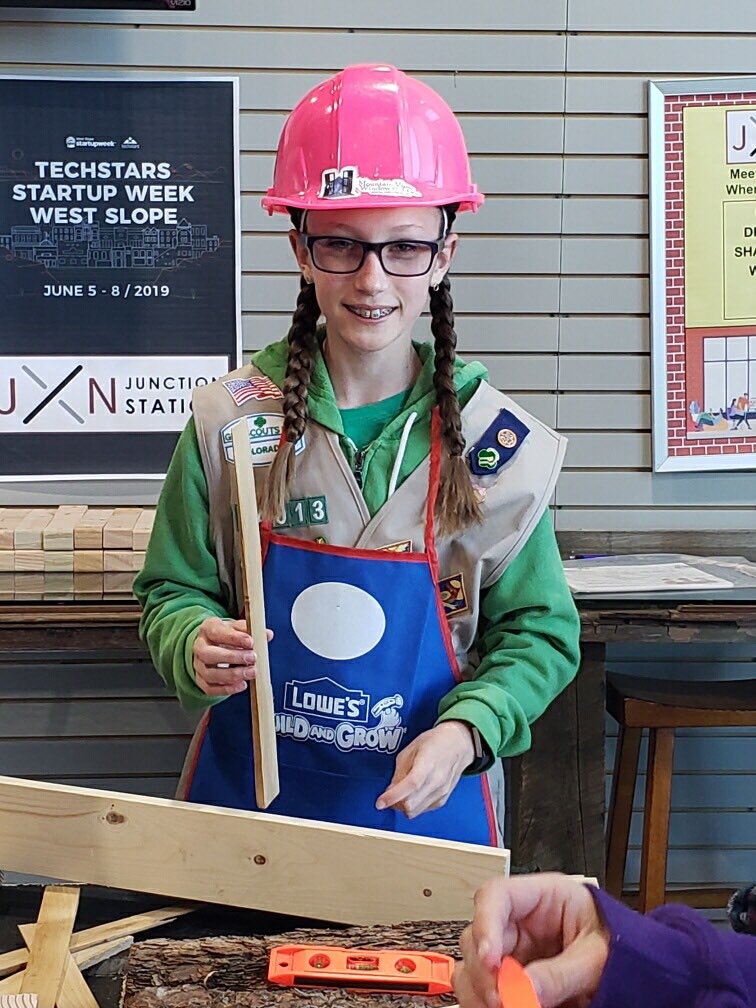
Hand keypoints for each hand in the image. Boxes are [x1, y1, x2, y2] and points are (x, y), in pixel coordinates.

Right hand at [192, 617, 272, 696]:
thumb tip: (267, 635)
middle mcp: (199, 647)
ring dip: (232, 675)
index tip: (251, 642)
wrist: (212, 644)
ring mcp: (198, 665)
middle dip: (232, 657)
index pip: (217, 632)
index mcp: (208, 629)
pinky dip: (227, 689)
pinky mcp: (201, 680)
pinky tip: (242, 685)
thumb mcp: (237, 627)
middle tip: (252, 658)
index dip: (234, 638)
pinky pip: (210, 688)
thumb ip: (251, 630)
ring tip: (251, 673)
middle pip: (209, 654)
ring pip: (210, 674)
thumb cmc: (226, 635)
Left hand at [375, 720, 474, 817]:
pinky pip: (422, 810)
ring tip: (400, 793)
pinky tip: (412, 794)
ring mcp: (441, 792)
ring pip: (416, 811)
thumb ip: (399, 772)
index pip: (410, 785)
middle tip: (388, 795)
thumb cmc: (434, 743)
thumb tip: (390, 791)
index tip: (380, 803)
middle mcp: (437, 781)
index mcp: (427, 764)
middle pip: (411, 805)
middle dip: (395, 803)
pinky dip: (413, 806)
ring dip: (403, 806)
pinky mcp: (442, 800)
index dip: (393, 797)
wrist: (457, 745)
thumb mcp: (410, 750)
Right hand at [454, 873, 609, 1007]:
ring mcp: (513, 949)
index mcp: (542, 897)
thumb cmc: (620, 946)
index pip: (496, 895)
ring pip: (474, 963)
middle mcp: (520, 920)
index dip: (485, 923)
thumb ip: (562, 973)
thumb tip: (524, 989)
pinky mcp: (511, 976)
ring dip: (483, 987)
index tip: (491, 961)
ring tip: (508, 1005)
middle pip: (479, 933)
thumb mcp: (597, 957)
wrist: (636, 970)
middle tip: (503, 999)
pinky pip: (485, 987)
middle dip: (486, 969)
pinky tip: (507, 1006)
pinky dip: (489, 999)